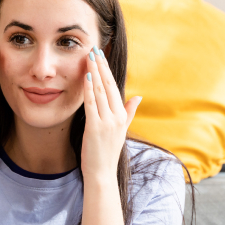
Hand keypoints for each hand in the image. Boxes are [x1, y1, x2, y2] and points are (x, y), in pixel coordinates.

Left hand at [81, 46, 140, 179]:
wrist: (102, 173)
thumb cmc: (107, 153)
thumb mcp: (121, 130)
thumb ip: (129, 112)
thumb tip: (138, 97)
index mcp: (122, 115)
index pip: (114, 88)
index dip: (107, 71)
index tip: (102, 56)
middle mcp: (117, 117)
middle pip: (108, 86)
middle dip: (101, 67)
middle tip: (95, 50)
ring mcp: (107, 122)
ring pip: (100, 92)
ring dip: (94, 73)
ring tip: (89, 58)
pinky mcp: (95, 128)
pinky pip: (92, 104)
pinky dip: (89, 89)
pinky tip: (86, 77)